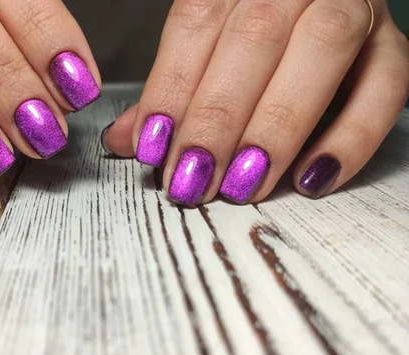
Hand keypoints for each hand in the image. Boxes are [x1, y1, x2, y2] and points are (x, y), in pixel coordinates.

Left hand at [102, 0, 408, 204]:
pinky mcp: (393, 47)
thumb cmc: (254, 35)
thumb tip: (124, 140)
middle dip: (217, 118)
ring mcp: (354, 7)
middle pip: (254, 38)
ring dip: (276, 128)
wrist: (322, 3)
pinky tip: (309, 179)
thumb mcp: (205, 47)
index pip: (196, 21)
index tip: (153, 147)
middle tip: (192, 178)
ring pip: (320, 53)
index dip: (171, 88)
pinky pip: (387, 89)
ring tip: (241, 184)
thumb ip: (169, 88)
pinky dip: (350, 138)